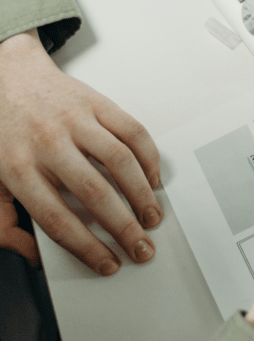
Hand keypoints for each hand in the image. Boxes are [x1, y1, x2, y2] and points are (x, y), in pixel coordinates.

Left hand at [0, 29, 161, 273]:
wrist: (5, 76)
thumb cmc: (1, 130)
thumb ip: (3, 223)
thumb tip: (28, 255)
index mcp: (17, 168)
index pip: (57, 218)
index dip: (87, 247)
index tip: (108, 263)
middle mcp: (48, 142)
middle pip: (96, 193)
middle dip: (125, 228)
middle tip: (142, 247)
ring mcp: (75, 121)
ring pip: (121, 162)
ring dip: (143, 195)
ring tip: (152, 216)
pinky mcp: (97, 103)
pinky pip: (133, 132)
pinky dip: (149, 158)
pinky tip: (152, 178)